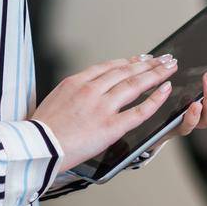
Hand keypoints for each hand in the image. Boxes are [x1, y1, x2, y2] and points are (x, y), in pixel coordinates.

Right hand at [31, 56, 177, 172]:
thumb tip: (83, 92)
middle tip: (163, 58)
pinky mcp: (111, 126)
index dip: (128, 62)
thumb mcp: (54, 99)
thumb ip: (73, 93)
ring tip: (169, 67)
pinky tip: (165, 90)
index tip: (140, 59)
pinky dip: (155, 98)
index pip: (108, 67)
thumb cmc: (42, 130)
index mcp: (76, 82)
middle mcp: (91, 89)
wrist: (37, 147)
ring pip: (135, 84)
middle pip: (126, 71)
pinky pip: (139, 110)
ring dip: (155, 74)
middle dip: (147, 64)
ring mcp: (102, 107)